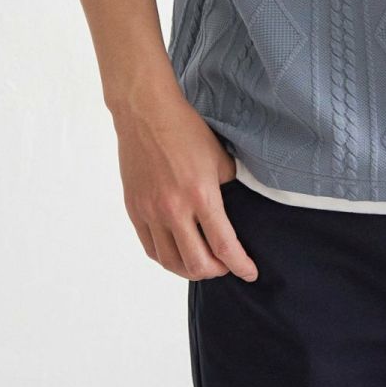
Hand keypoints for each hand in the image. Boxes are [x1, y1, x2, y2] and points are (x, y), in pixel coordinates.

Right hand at [113, 91, 258, 282]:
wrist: (146, 113)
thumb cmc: (186, 129)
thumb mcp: (219, 156)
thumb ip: (229, 186)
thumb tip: (236, 208)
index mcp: (201, 195)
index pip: (224, 245)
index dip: (240, 265)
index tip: (250, 273)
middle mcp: (174, 209)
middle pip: (197, 264)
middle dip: (217, 271)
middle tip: (226, 265)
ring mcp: (151, 212)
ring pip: (171, 263)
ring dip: (191, 270)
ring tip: (203, 263)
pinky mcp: (135, 211)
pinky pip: (151, 249)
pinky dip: (168, 259)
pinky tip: (178, 253)